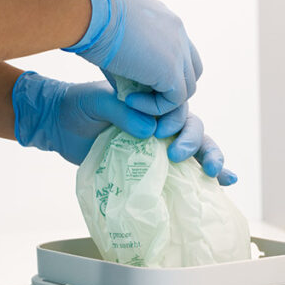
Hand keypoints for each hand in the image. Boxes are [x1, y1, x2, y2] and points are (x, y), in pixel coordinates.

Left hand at [12, 72, 235, 183]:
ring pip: (197, 150)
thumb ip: (120, 112)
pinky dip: (206, 178)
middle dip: (196, 144)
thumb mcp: (96, 102)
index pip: (180, 110)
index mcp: (153, 103)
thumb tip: (148, 131)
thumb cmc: (78, 107)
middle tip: (177, 156)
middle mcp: (162, 123)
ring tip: (215, 173)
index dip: (177, 123)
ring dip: (211, 159)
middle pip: (195, 130)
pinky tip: (226, 183)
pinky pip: (183, 171)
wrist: (59, 124)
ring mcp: (159, 145)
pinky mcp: (152, 166)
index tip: (159, 134)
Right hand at [62, 0, 201, 116]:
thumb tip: (127, 79)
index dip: (166, 71)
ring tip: (130, 99)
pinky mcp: (171, 70)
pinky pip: (174, 100)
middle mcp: (178, 31)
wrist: (89, 13)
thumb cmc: (89, 19)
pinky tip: (129, 100)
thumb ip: (130, 54)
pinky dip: (153, 107)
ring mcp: (178, 50)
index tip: (139, 80)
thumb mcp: (115, 34)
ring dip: (160, 100)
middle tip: (140, 94)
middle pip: (191, 70)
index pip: (181, 50)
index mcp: (164, 19)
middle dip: (170, 88)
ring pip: (186, 88)